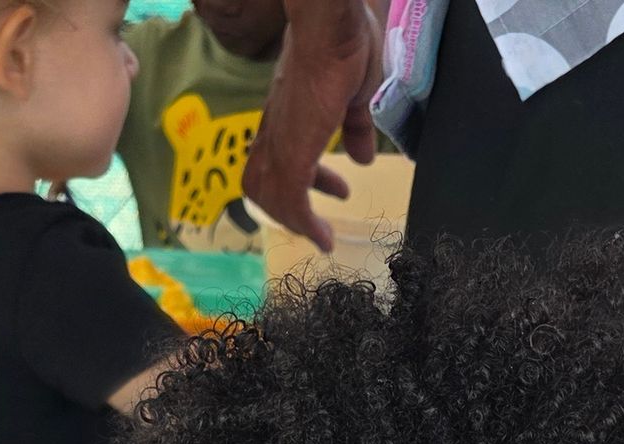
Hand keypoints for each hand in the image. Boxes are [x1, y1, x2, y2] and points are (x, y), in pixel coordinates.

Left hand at [243, 0, 380, 249]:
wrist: (332, 26)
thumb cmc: (344, 46)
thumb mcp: (357, 96)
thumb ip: (355, 128)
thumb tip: (362, 156)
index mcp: (288, 114)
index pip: (278, 155)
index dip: (299, 179)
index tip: (330, 191)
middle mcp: (275, 129)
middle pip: (262, 180)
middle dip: (289, 204)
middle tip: (317, 217)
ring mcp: (280, 141)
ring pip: (270, 195)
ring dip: (295, 220)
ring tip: (321, 233)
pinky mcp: (291, 153)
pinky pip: (290, 202)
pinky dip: (304, 224)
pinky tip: (324, 237)